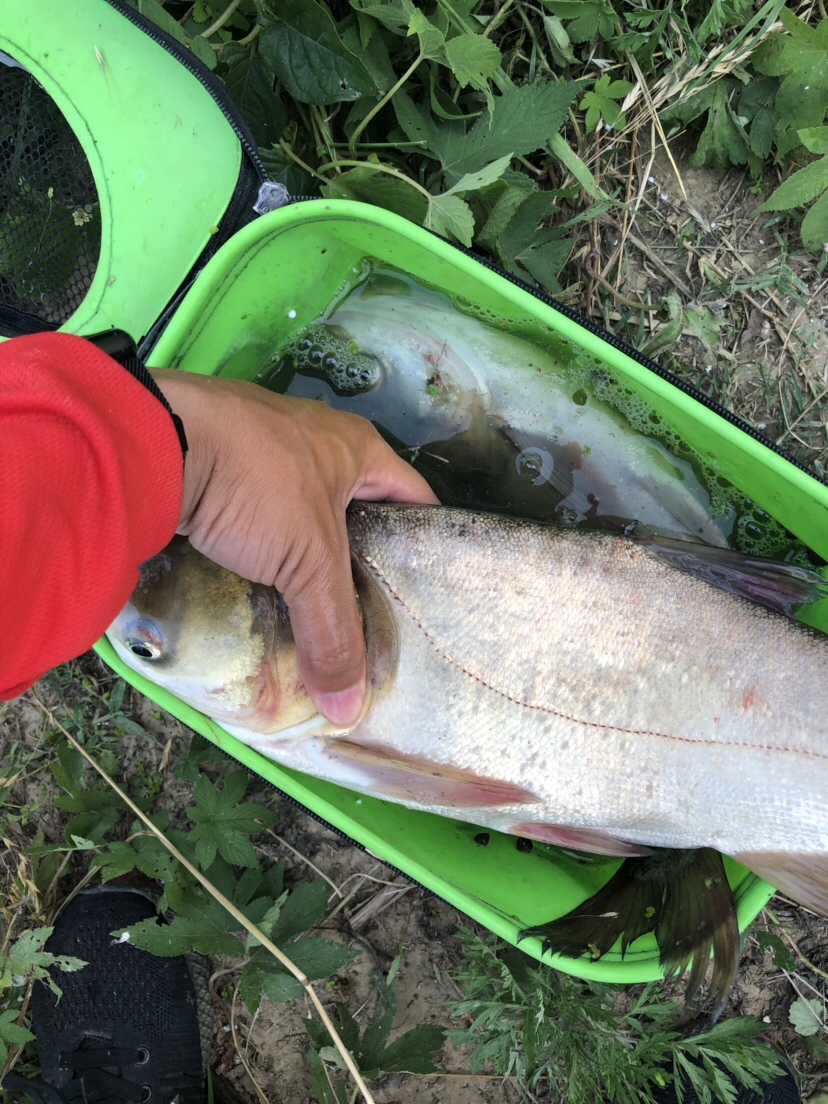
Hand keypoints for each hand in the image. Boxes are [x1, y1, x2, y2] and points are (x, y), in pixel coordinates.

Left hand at [151, 370, 437, 726]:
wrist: (156, 439)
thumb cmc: (258, 484)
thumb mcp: (309, 562)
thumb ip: (332, 632)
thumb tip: (348, 707)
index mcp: (361, 449)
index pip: (416, 502)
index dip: (426, 549)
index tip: (427, 601)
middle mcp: (320, 443)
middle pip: (360, 515)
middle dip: (363, 565)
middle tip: (370, 621)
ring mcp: (268, 451)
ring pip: (306, 520)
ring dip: (309, 561)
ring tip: (316, 615)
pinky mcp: (223, 467)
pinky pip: (260, 519)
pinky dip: (265, 553)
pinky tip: (260, 589)